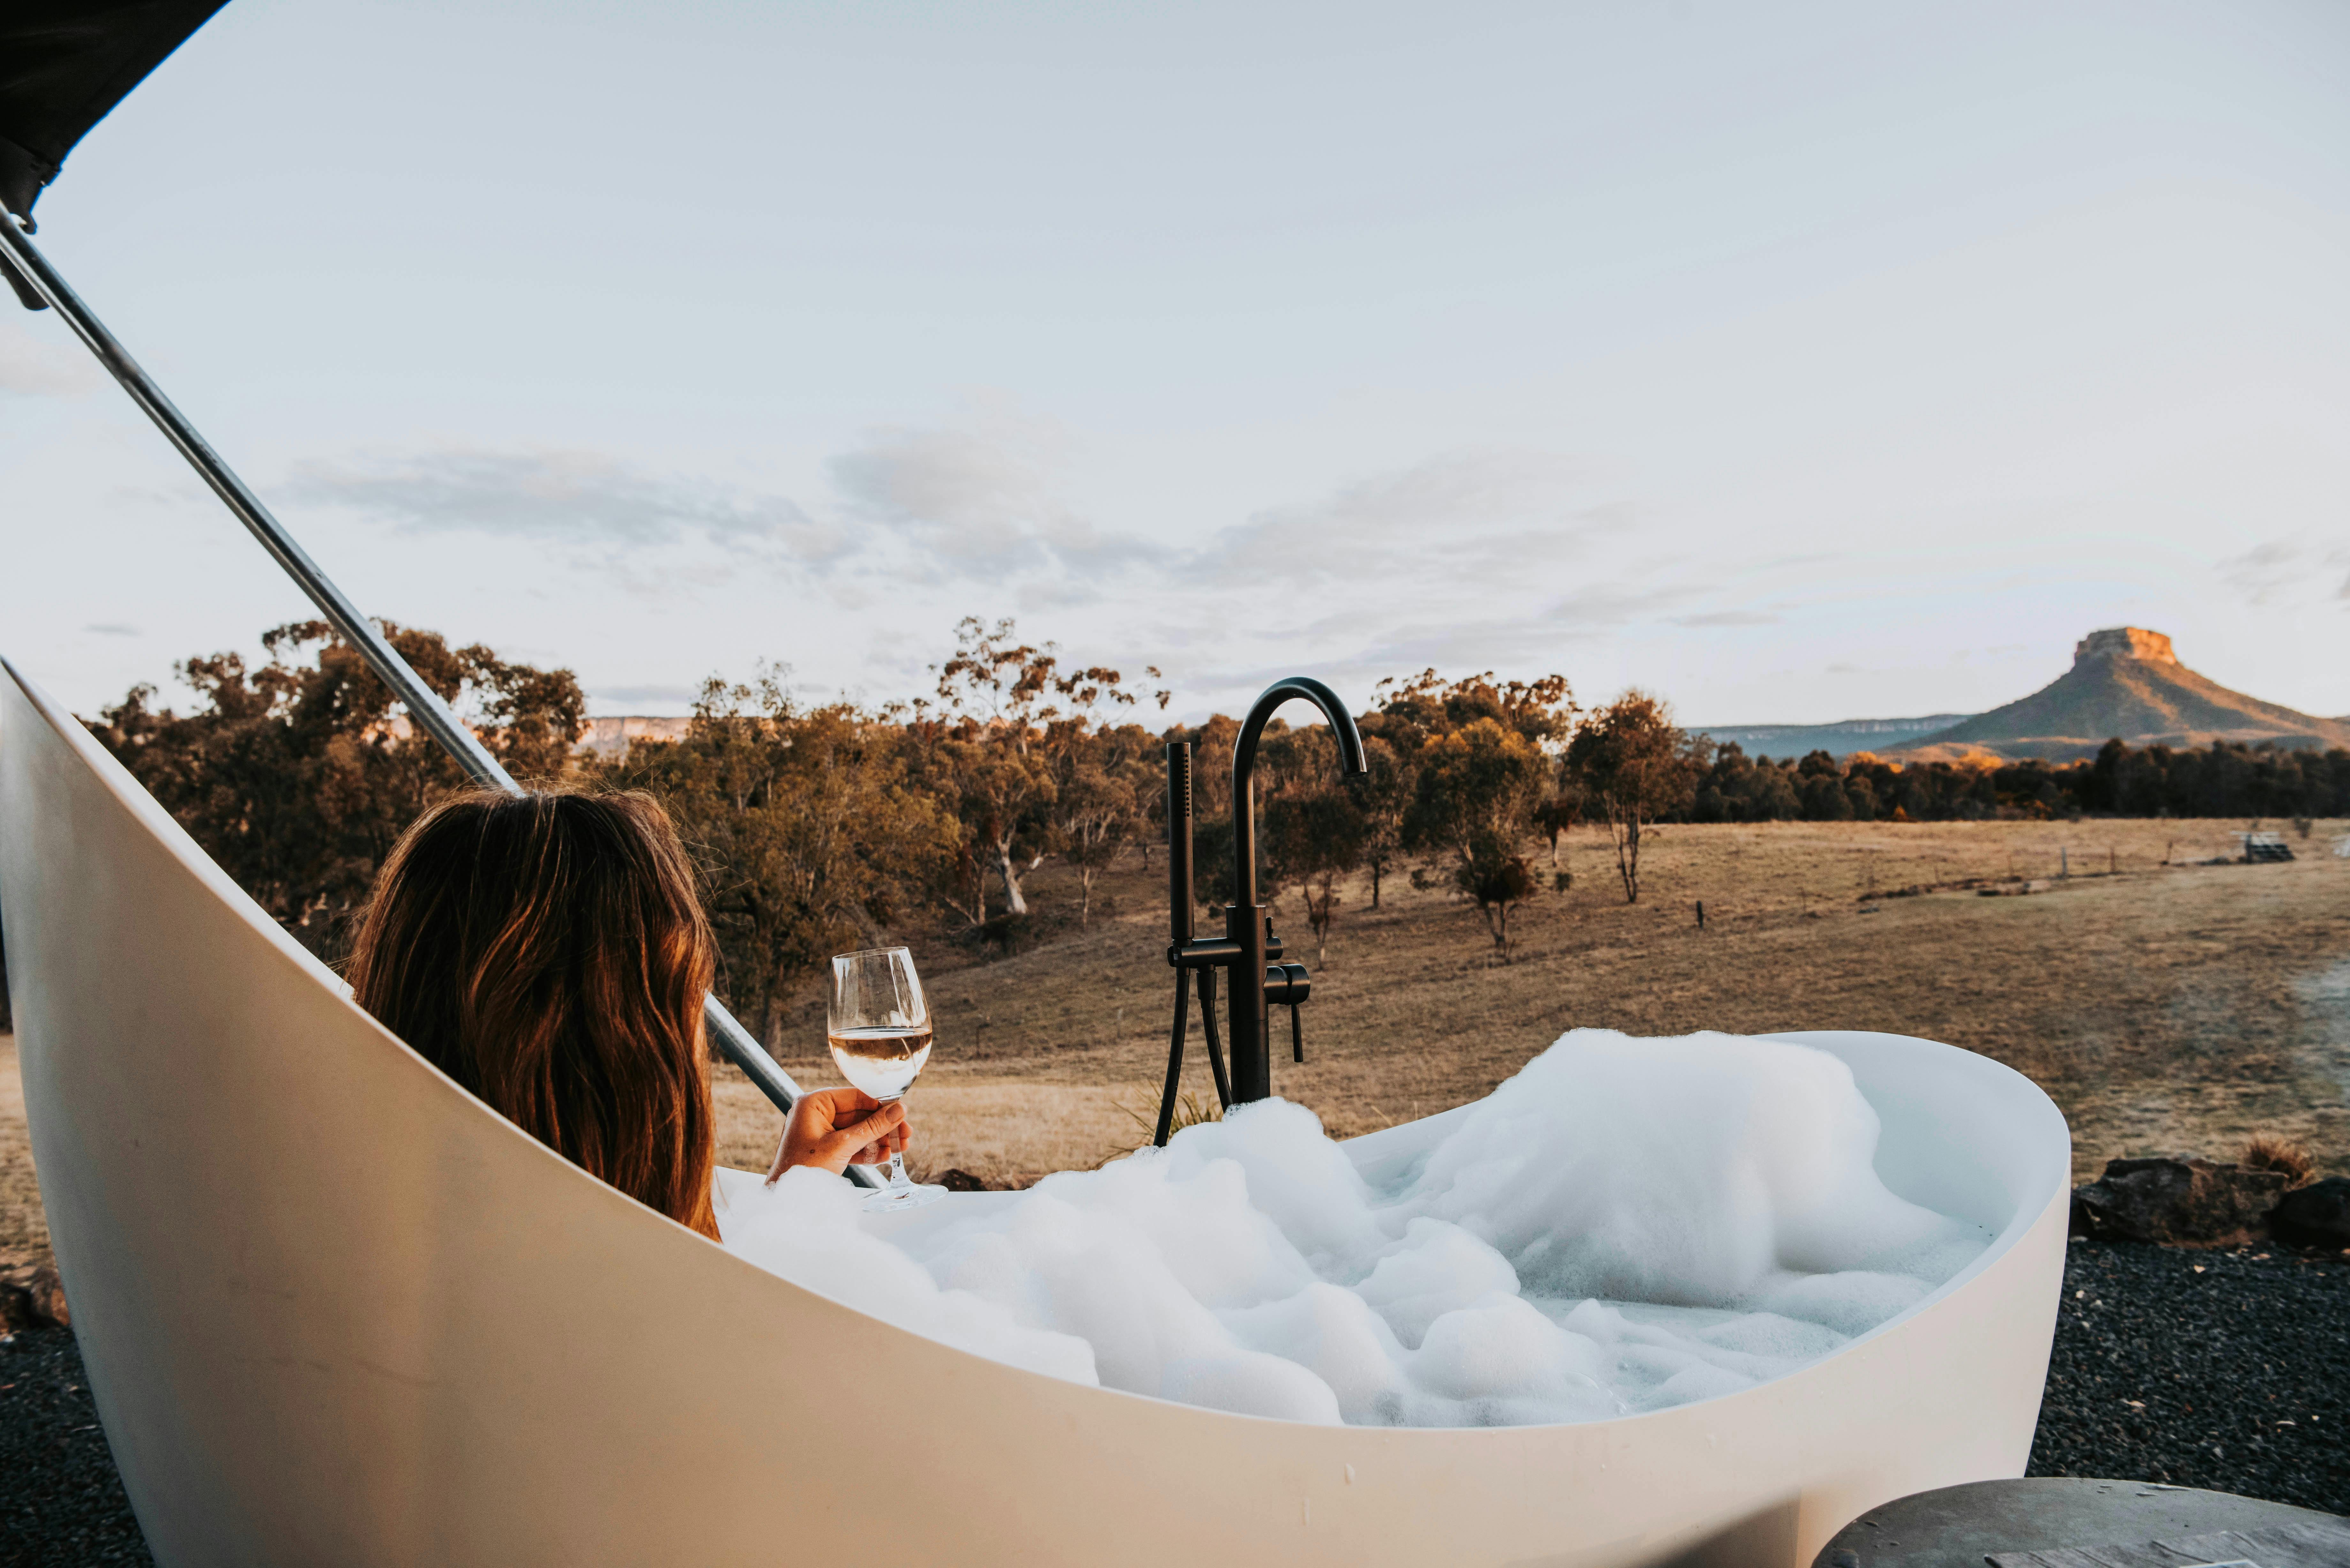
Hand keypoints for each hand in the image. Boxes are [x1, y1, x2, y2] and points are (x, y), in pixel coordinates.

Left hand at [768, 1088, 908, 1181]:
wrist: (788, 1201)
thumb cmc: (804, 1170)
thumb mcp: (842, 1146)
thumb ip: (872, 1127)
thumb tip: (899, 1110)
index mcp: (813, 1104)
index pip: (854, 1096)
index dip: (880, 1105)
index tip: (901, 1113)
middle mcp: (816, 1114)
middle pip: (858, 1115)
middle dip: (883, 1127)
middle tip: (905, 1134)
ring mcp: (820, 1132)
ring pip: (857, 1131)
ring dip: (879, 1140)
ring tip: (901, 1148)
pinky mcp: (824, 1149)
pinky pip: (850, 1145)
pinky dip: (867, 1151)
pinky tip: (886, 1156)